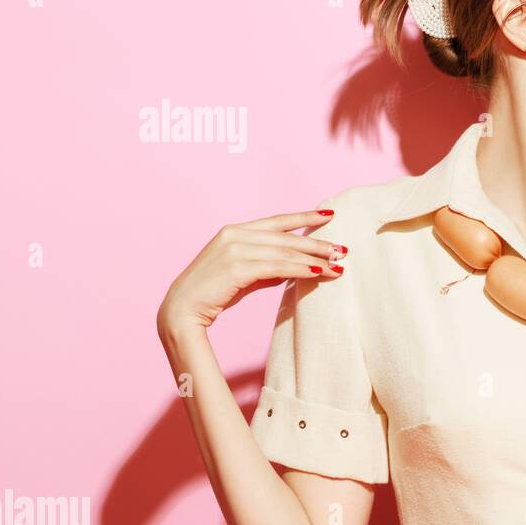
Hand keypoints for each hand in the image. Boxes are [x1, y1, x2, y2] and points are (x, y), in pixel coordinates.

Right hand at [157, 209, 346, 337]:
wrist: (182, 309)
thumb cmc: (213, 292)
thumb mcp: (242, 272)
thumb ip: (266, 265)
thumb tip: (295, 267)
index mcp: (235, 230)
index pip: (277, 220)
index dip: (304, 216)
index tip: (330, 214)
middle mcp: (235, 235)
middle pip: (287, 237)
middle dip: (318, 243)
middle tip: (343, 249)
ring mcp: (235, 249)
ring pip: (286, 252)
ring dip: (315, 259)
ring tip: (338, 264)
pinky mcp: (237, 267)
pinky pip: (278, 267)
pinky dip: (301, 270)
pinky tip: (319, 273)